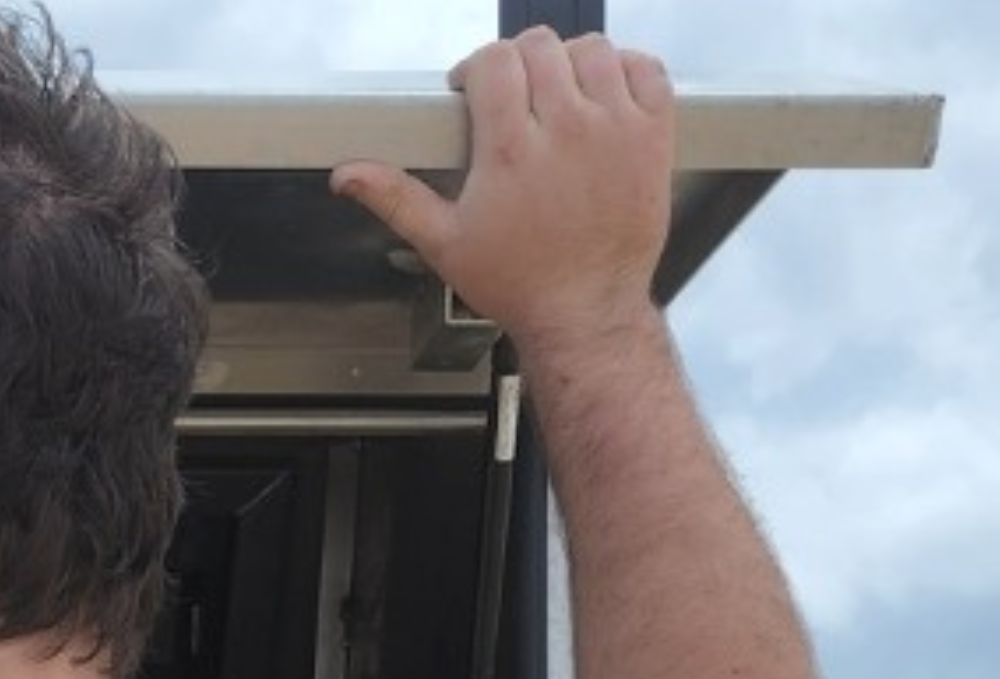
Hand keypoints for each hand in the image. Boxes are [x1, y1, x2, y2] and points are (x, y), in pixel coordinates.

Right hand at [331, 28, 675, 353]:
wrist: (586, 311)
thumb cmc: (519, 282)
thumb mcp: (444, 243)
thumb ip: (395, 198)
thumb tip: (346, 174)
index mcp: (511, 150)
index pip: (494, 61)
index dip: (477, 67)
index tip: (474, 90)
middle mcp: (567, 130)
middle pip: (540, 46)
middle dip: (518, 62)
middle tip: (512, 93)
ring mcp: (616, 130)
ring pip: (592, 49)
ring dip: (569, 60)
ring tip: (557, 90)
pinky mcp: (653, 139)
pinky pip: (646, 70)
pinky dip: (625, 68)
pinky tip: (604, 91)